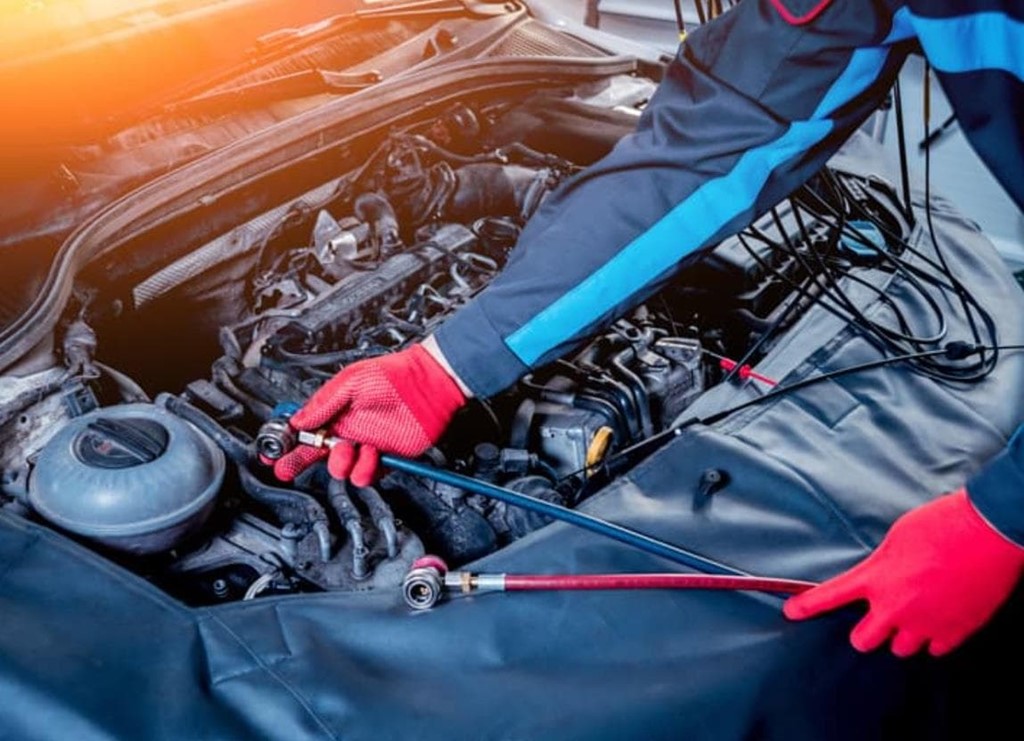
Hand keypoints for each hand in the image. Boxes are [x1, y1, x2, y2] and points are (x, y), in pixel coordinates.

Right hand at [271, 344, 465, 486]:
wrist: (428, 384)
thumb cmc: (393, 375)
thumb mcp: (350, 382)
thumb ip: (323, 404)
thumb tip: (298, 420)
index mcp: (335, 413)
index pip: (303, 432)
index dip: (286, 444)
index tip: (271, 454)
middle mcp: (348, 431)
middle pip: (315, 455)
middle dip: (298, 462)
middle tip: (288, 467)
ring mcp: (366, 446)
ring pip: (340, 469)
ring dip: (340, 464)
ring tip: (349, 450)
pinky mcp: (385, 459)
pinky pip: (367, 475)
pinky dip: (365, 470)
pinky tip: (371, 455)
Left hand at [784, 489, 1023, 656]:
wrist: (987, 531)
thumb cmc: (941, 524)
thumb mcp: (897, 536)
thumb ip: (882, 562)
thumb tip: (881, 573)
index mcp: (876, 578)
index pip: (829, 597)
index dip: (806, 607)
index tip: (791, 613)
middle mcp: (896, 606)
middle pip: (864, 641)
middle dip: (866, 631)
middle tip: (874, 617)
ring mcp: (926, 623)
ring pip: (900, 649)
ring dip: (901, 635)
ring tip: (912, 615)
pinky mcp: (955, 632)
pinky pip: (935, 650)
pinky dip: (933, 639)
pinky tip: (937, 620)